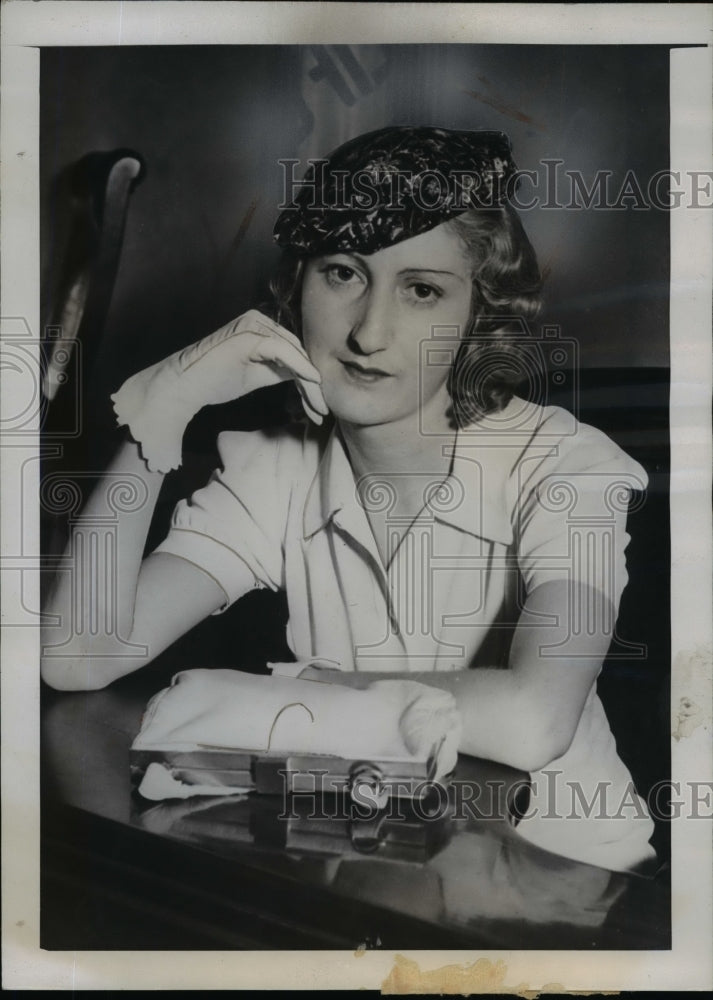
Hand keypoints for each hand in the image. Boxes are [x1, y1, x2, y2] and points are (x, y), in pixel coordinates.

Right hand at [112, 309, 328, 471]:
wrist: (186, 386)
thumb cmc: (216, 381)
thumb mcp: (258, 375)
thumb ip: (280, 370)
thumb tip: (306, 377)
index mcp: (262, 328)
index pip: (294, 352)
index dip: (310, 380)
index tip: (318, 407)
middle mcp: (260, 321)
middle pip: (298, 353)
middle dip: (313, 386)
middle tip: (323, 412)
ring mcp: (254, 326)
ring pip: (295, 354)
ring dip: (310, 384)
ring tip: (319, 408)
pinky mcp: (249, 336)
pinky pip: (283, 351)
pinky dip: (300, 368)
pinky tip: (313, 385)